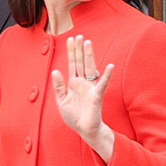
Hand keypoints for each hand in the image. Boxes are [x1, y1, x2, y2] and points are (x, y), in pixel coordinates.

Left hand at [51, 35, 114, 161]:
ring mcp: (90, 88)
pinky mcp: (97, 96)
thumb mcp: (62, 101)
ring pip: (89, 68)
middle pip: (81, 62)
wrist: (85, 130)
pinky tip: (110, 66)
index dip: (71, 52)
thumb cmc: (74, 117)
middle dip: (79, 49)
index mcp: (73, 84)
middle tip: (79, 35)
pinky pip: (102, 84)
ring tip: (88, 43)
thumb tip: (55, 71)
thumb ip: (59, 87)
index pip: (72, 64)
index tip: (71, 39)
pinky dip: (106, 76)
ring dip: (89, 56)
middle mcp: (83, 83)